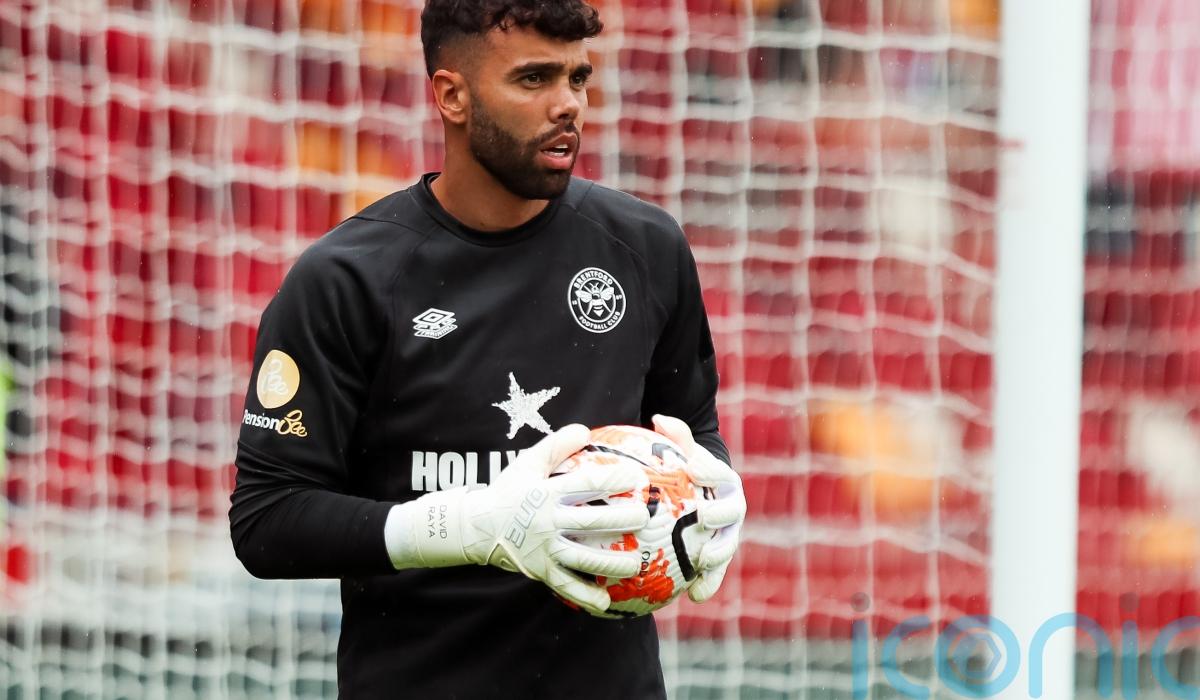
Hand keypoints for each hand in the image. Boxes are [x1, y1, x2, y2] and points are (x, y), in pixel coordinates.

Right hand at [398, 424, 649, 614]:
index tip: (636, 476)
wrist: (476, 526)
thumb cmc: (509, 490)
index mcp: (546, 492)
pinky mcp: (541, 570)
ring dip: (611, 564)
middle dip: (620, 520)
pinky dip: (585, 596)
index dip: (611, 479)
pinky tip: (606, 602)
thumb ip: (556, 445)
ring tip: (637, 565)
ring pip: (582, 558)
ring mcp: (544, 549)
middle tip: (644, 517)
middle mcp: (547, 521)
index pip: (584, 484)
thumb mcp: (527, 463)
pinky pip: (566, 585)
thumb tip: (585, 429)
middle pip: (589, 522)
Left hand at [651, 414, 744, 602]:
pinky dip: (709, 584)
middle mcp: (731, 507)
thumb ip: (675, 437)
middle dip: (720, 513)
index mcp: (723, 481)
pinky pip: (716, 573)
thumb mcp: (683, 452)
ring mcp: (728, 534)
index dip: (709, 469)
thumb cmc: (687, 471)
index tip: (693, 468)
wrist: (701, 497)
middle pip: (731, 511)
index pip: (719, 473)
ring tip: (703, 561)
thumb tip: (658, 418)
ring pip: (727, 545)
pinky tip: (694, 597)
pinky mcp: (720, 557)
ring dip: (718, 554)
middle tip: (703, 515)